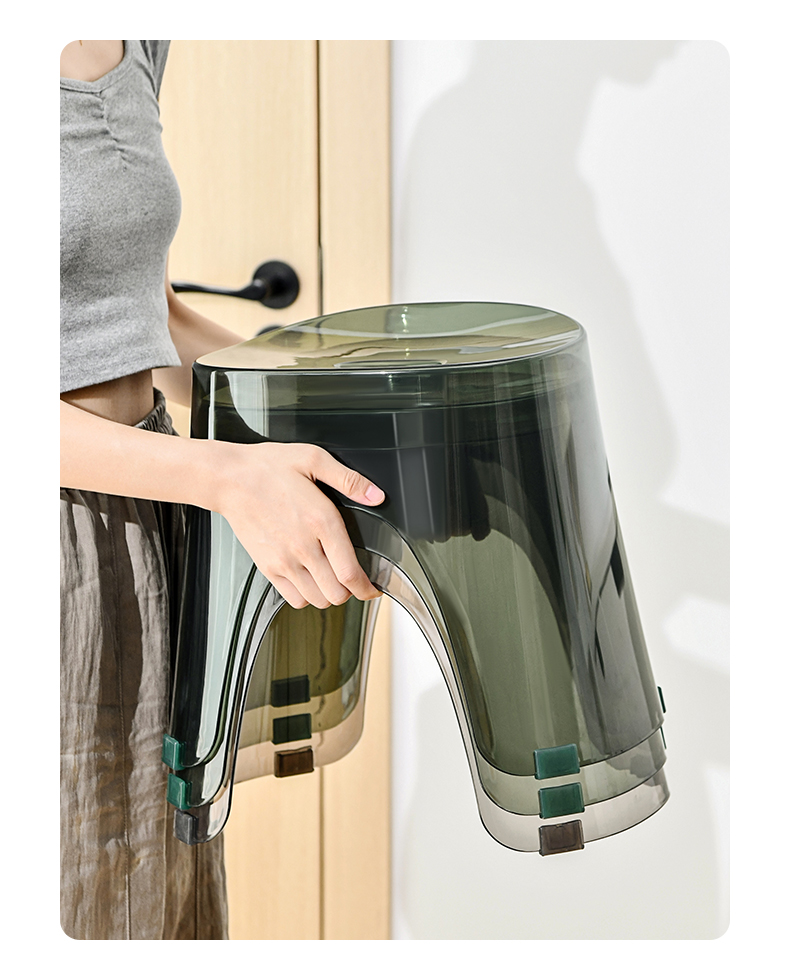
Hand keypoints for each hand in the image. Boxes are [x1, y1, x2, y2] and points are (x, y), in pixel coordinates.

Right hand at [213, 441, 384, 608]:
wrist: (229, 478)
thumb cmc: (268, 468)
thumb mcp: (314, 459)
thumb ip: (349, 480)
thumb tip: (376, 495)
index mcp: (321, 521)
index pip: (350, 572)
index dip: (367, 587)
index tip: (372, 587)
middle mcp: (303, 546)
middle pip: (337, 593)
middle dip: (352, 591)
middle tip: (354, 581)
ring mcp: (283, 560)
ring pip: (317, 600)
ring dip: (329, 595)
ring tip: (332, 580)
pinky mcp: (267, 567)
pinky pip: (294, 599)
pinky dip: (307, 597)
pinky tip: (310, 580)